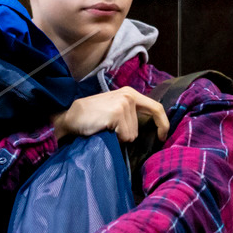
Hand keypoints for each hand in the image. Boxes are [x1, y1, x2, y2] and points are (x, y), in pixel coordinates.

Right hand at [51, 88, 170, 144]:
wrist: (70, 117)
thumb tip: (150, 129)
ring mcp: (124, 104)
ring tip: (103, 128)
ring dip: (118, 137)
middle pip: (138, 128)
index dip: (163, 124)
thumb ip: (130, 114)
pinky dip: (114, 138)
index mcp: (130, 93)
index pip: (156, 108)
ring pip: (131, 135)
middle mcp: (129, 96)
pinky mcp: (117, 113)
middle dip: (124, 134)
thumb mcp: (114, 108)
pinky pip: (124, 137)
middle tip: (107, 127)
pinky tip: (102, 130)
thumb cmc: (91, 117)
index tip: (162, 137)